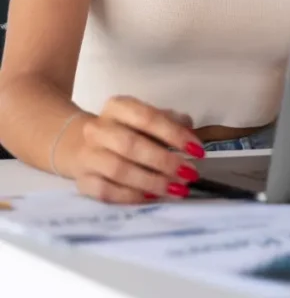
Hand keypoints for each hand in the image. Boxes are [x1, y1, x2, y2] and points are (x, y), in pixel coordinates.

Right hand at [70, 95, 204, 203]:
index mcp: (118, 107)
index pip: (148, 118)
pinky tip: (153, 197)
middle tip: (189, 174)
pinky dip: (131, 196)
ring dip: (152, 182)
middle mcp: (97, 129)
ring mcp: (87, 155)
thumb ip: (170, 121)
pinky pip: (106, 192)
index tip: (198, 150)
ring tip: (177, 189)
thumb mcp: (145, 117)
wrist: (76, 143)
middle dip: (164, 162)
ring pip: (119, 171)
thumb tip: (191, 131)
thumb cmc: (123, 130)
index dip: (174, 134)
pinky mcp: (82, 180)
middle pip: (131, 146)